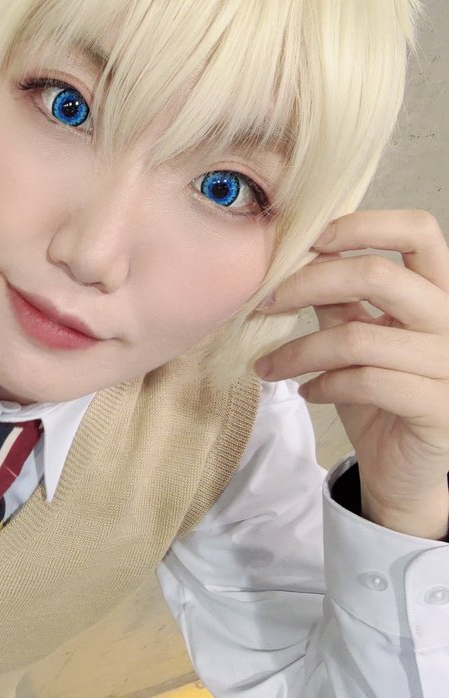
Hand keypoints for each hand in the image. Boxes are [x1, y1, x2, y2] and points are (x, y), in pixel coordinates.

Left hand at [254, 210, 448, 539]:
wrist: (407, 473)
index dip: (361, 224)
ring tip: (270, 366)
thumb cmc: (380, 396)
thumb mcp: (359, 336)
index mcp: (437, 292)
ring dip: (299, 350)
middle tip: (266, 302)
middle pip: (378, 274)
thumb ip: (341, 298)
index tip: (308, 241)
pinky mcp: (440, 408)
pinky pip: (367, 382)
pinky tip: (307, 393)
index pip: (418, 230)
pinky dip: (324, 385)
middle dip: (308, 283)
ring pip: (358, 336)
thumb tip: (295, 257)